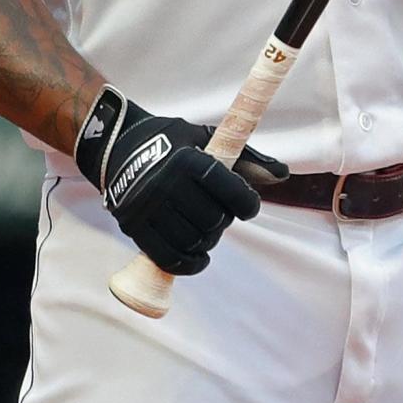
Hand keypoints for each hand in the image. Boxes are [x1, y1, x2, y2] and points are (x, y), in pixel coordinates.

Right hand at [75, 87, 287, 274]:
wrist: (119, 145)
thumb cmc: (173, 141)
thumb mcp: (207, 138)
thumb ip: (245, 156)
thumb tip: (283, 174)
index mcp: (188, 160)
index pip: (230, 192)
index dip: (247, 204)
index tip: (248, 207)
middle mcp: (166, 184)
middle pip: (213, 222)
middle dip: (223, 221)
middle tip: (219, 213)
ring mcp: (148, 208)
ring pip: (193, 241)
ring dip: (207, 242)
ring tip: (206, 230)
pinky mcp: (133, 226)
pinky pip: (168, 258)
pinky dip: (188, 264)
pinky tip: (198, 257)